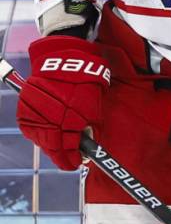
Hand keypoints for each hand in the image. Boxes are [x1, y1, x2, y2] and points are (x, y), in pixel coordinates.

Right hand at [16, 36, 109, 170]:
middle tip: (69, 161)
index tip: (77, 163)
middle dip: (61, 155)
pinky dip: (40, 134)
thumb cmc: (84, 82)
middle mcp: (49, 116)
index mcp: (69, 116)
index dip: (73, 158)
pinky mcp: (23, 109)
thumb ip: (89, 126)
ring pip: (41, 139)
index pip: (68, 146)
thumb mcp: (94, 105)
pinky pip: (31, 129)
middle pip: (52, 146)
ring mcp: (33, 113)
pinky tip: (49, 136)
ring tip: (60, 148)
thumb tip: (85, 144)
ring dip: (51, 145)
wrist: (63, 60)